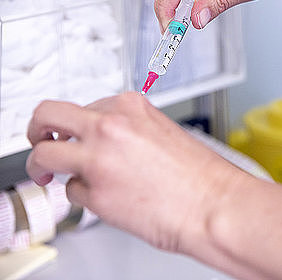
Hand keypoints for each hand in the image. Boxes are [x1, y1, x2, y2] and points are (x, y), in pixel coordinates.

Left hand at [26, 92, 239, 252]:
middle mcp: (109, 127)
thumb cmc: (201, 176)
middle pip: (48, 115)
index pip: (86, 106)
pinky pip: (71, 191)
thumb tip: (103, 140)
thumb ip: (131, 130)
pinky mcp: (95, 193)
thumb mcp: (164, 133)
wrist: (215, 205)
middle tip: (40, 140)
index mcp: (130, 106)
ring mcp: (98, 159)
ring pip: (44, 154)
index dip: (79, 124)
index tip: (74, 133)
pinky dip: (82, 195)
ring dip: (43, 167)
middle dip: (38, 129)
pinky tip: (104, 197)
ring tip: (49, 176)